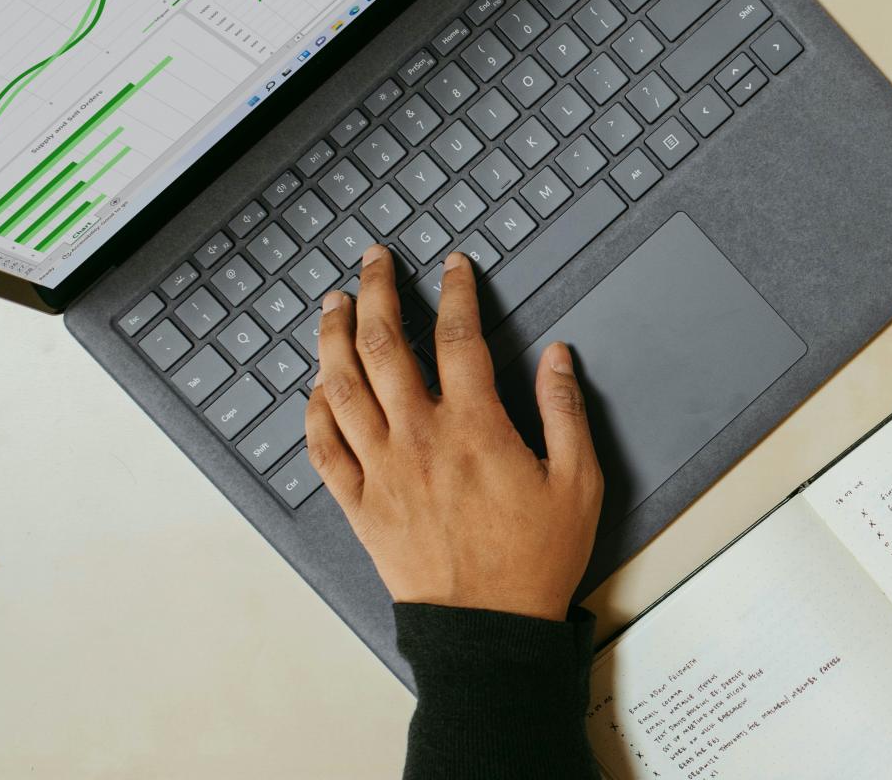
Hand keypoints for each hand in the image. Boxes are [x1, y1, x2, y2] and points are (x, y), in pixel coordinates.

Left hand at [305, 245, 602, 620]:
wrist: (489, 629)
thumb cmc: (535, 560)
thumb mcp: (578, 482)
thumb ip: (565, 411)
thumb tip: (557, 356)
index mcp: (475, 428)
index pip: (460, 337)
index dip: (455, 292)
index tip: (452, 266)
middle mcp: (419, 440)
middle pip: (385, 346)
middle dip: (378, 292)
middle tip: (374, 260)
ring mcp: (382, 472)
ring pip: (341, 387)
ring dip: (333, 337)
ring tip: (333, 305)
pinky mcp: (360, 505)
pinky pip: (323, 449)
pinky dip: (313, 411)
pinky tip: (315, 388)